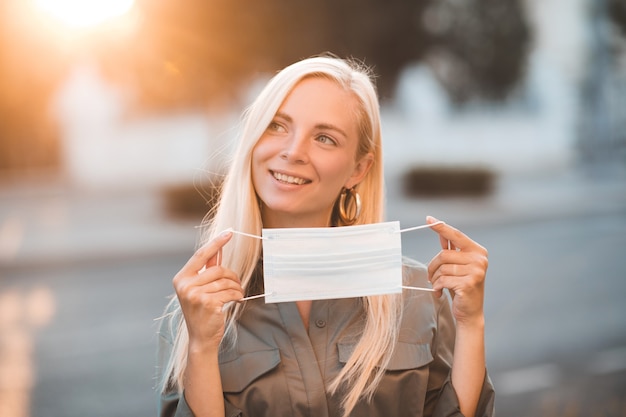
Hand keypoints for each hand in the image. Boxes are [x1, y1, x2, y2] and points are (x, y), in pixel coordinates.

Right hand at [172, 231, 242, 350]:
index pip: (201, 254)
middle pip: (217, 269)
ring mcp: (194, 294)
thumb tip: (218, 249)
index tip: (229, 232)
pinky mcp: (207, 303)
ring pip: (225, 281)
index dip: (216, 242)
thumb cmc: (202, 312)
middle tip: (237, 284)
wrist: (201, 338)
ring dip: (236, 287)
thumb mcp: (201, 288)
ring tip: (237, 294)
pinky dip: (237, 295)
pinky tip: (236, 300)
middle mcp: (185, 285)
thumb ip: (208, 269)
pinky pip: (229, 292)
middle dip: (232, 276)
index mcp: (182, 278)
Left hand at [426, 216, 487, 326]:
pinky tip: (440, 292)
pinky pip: (443, 280)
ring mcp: (476, 271)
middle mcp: (479, 259)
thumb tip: (440, 230)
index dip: (441, 227)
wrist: (470, 312)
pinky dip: (437, 287)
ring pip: (442, 268)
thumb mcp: (457, 265)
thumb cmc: (462, 286)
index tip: (428, 219)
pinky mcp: (469, 283)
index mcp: (477, 251)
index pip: (456, 235)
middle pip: (444, 254)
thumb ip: (451, 249)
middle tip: (431, 276)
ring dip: (435, 278)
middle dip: (432, 266)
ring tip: (437, 285)